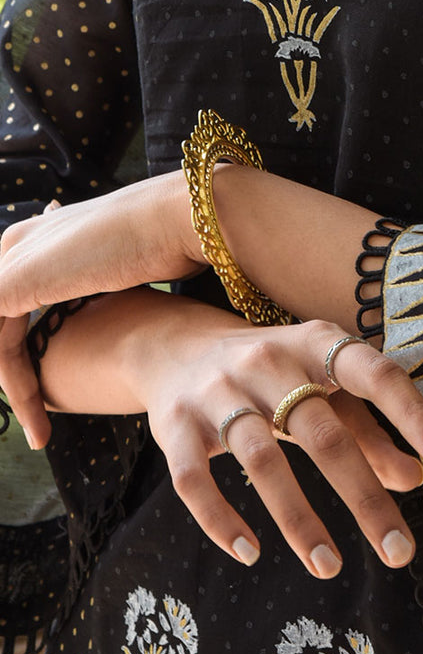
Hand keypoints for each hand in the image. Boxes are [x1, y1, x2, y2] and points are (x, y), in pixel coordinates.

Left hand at [0, 175, 200, 445]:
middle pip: (1, 328)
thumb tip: (116, 320)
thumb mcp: (123, 271)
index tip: (47, 393)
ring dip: (18, 393)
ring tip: (40, 434)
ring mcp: (10, 260)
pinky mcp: (8, 283)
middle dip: (14, 376)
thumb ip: (102, 289)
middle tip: (37, 421)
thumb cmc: (170, 243)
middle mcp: (17, 241)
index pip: (14, 306)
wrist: (175, 219)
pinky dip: (17, 389)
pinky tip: (40, 420)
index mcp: (42, 231)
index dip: (23, 352)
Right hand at [130, 309, 422, 575]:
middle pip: (321, 431)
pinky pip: (193, 479)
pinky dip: (220, 519)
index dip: (410, 411)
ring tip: (330, 567)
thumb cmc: (274, 376)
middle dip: (363, 495)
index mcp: (315, 343)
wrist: (178, 348)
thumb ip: (369, 432)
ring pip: (260, 458)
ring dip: (297, 517)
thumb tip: (416, 478)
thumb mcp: (323, 390)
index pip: (373, 372)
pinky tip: (251, 554)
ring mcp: (216, 392)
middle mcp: (266, 361)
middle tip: (400, 551)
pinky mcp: (173, 426)